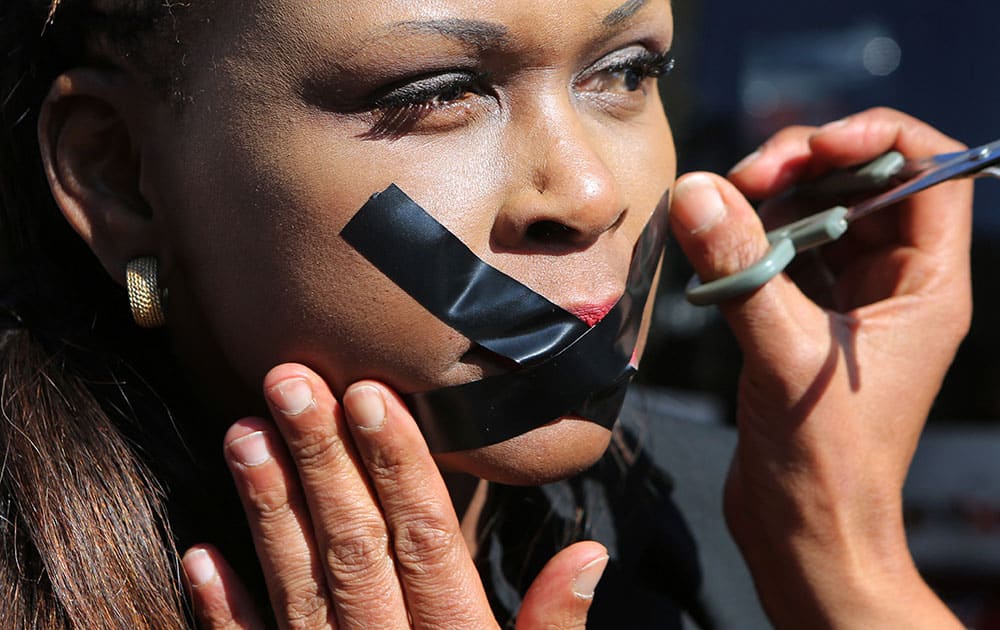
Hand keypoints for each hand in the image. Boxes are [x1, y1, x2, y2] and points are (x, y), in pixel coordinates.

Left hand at [180, 364, 607, 628]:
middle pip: (355, 549)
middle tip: (288, 382)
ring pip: (299, 590)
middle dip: (322, 463)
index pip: (426, 542)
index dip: (397, 468)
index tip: (369, 395)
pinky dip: (224, 613)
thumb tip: (589, 553)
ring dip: (268, 513)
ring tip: (241, 433)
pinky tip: (201, 554)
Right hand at [670, 108, 969, 627]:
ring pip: (820, 215)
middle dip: (807, 164)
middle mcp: (895, 286)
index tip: (815, 144)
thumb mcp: (783, 353)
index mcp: (927, 287)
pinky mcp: (805, 321)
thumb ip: (743, 268)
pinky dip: (753, 237)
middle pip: (864, 183)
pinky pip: (784, 253)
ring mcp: (849, 303)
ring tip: (723, 204)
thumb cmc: (825, 461)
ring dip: (773, 199)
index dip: (878, 138)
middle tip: (746, 176)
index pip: (930, 173)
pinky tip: (719, 240)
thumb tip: (698, 191)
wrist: (804, 533)